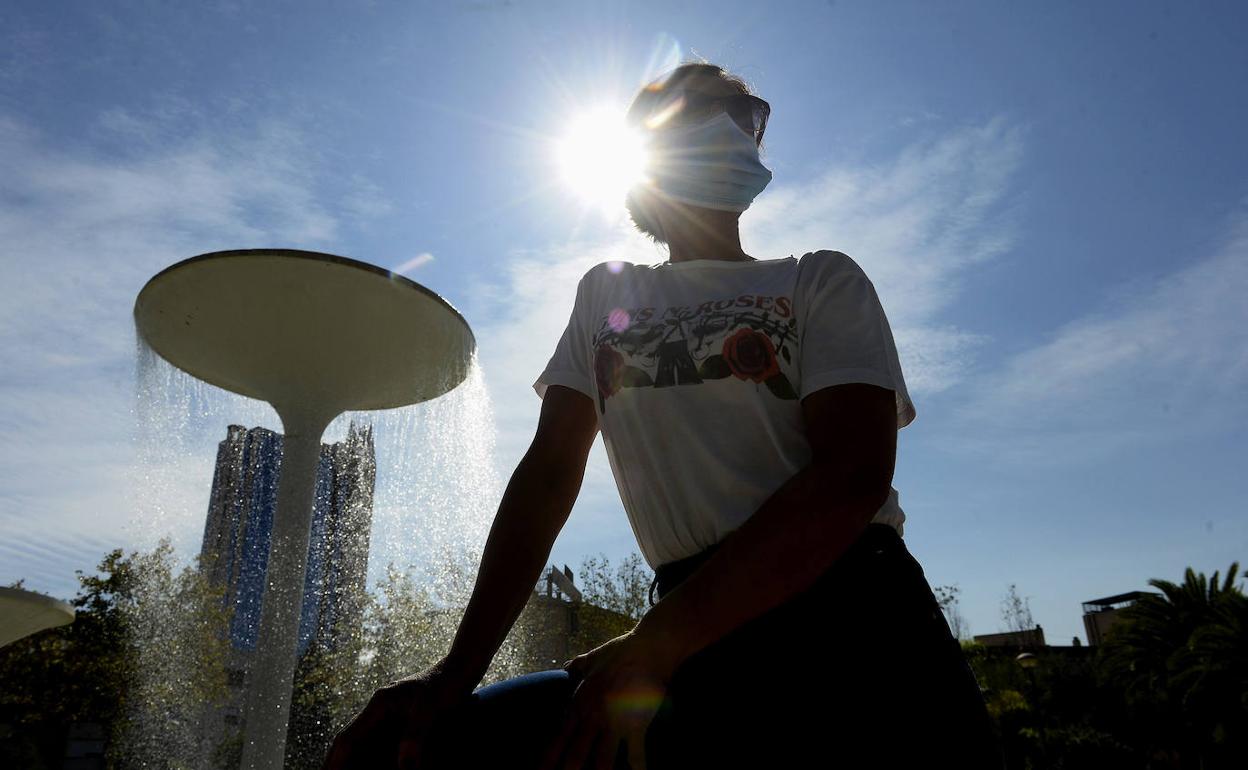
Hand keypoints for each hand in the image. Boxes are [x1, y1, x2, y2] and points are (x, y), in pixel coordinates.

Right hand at [322, 659, 470, 769]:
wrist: (459, 671)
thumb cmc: (444, 684)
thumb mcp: (429, 708)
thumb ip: (415, 735)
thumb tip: (404, 766)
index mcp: (379, 704)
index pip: (348, 737)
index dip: (336, 760)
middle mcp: (380, 712)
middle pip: (352, 743)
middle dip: (339, 763)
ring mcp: (390, 717)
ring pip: (365, 745)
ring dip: (356, 760)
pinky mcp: (402, 722)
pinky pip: (382, 744)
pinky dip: (376, 758)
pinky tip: (380, 765)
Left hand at [538, 631, 681, 769]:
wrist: (647, 648)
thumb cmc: (619, 652)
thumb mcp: (590, 658)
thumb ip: (576, 667)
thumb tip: (565, 668)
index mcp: (579, 704)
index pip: (558, 738)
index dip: (549, 758)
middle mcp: (592, 718)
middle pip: (575, 757)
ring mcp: (614, 724)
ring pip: (602, 762)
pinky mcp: (636, 726)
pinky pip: (635, 756)